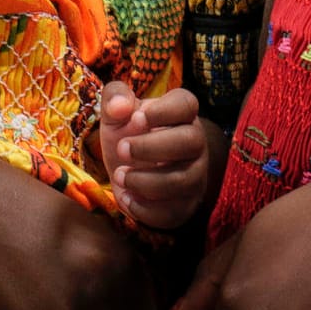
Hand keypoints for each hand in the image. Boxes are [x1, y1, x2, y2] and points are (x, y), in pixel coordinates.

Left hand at [97, 83, 208, 228]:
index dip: (164, 111)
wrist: (132, 168)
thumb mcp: (116, 112)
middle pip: (190, 142)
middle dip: (151, 147)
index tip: (136, 118)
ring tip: (119, 176)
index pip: (186, 104)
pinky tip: (126, 198)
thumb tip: (119, 107)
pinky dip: (145, 208)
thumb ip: (115, 98)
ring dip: (145, 180)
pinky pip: (173, 211)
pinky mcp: (185, 204)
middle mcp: (195, 143)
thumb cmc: (128, 132)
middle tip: (121, 149)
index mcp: (181, 112)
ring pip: (182, 180)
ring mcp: (194, 175)